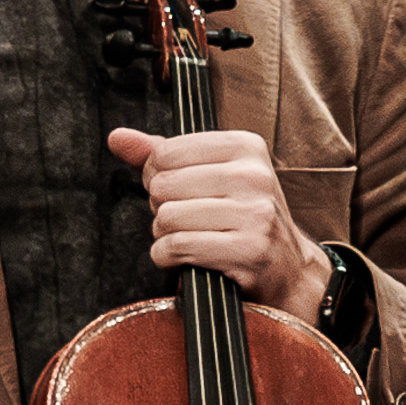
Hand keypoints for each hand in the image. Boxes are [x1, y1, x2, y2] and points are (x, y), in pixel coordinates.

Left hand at [114, 121, 321, 314]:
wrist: (288, 267)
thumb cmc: (242, 217)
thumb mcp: (210, 176)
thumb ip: (162, 155)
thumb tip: (118, 137)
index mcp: (245, 146)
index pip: (165, 153)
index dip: (158, 176)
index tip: (179, 191)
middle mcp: (253, 176)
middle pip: (163, 186)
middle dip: (162, 208)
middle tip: (187, 218)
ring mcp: (254, 213)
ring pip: (167, 218)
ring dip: (166, 235)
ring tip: (190, 238)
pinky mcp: (248, 250)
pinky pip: (177, 247)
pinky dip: (169, 257)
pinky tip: (187, 257)